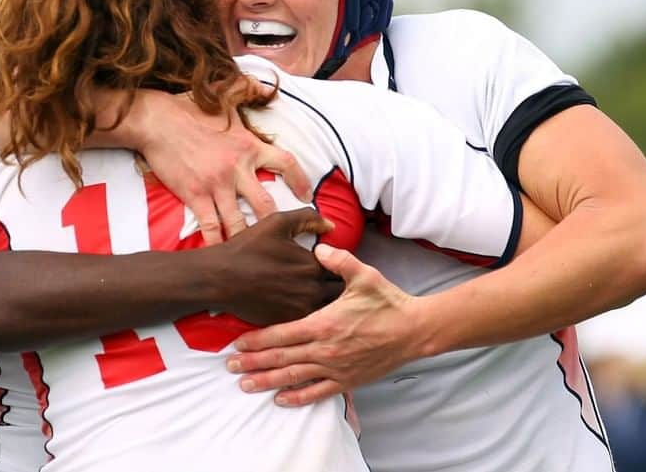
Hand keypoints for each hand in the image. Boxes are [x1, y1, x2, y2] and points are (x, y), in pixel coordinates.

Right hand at [136, 87, 311, 244]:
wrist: (156, 120)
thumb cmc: (189, 109)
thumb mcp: (224, 95)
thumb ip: (249, 89)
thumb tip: (267, 86)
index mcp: (249, 145)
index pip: (286, 164)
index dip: (301, 181)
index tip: (307, 197)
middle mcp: (237, 168)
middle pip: (267, 205)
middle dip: (278, 226)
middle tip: (286, 239)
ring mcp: (215, 185)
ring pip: (239, 223)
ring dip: (248, 240)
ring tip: (256, 255)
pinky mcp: (194, 195)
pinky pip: (210, 226)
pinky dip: (217, 242)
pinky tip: (222, 255)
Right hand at [213, 208, 341, 325]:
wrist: (219, 278)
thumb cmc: (247, 248)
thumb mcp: (277, 223)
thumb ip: (308, 218)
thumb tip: (330, 226)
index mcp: (313, 265)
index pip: (342, 269)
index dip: (340, 266)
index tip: (335, 265)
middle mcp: (311, 290)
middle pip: (339, 293)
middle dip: (339, 288)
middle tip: (331, 282)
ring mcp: (299, 310)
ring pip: (327, 310)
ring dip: (328, 304)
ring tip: (323, 298)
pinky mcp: (288, 325)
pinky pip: (309, 322)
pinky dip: (312, 317)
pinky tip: (305, 308)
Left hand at [225, 243, 426, 406]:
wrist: (415, 331)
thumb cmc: (388, 302)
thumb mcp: (364, 275)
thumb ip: (339, 260)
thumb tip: (319, 246)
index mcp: (324, 323)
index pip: (282, 333)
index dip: (258, 339)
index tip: (237, 343)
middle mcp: (325, 349)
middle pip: (281, 358)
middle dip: (253, 363)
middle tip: (230, 366)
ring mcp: (335, 367)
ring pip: (294, 377)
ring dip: (267, 381)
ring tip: (245, 384)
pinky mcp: (347, 380)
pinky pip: (317, 392)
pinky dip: (297, 397)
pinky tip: (280, 399)